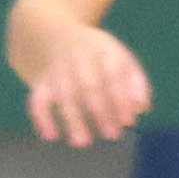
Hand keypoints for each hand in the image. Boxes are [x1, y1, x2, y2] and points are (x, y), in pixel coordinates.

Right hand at [23, 24, 151, 147]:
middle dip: (100, 111)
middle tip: (112, 135)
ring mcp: (58, 69)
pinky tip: (50, 136)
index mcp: (104, 51)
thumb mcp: (122, 60)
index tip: (128, 121)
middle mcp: (78, 59)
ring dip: (72, 119)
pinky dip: (41, 117)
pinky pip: (37, 98)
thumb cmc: (100, 56)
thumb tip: (141, 108)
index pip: (113, 74)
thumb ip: (135, 83)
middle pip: (88, 85)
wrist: (54, 34)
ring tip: (82, 142)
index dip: (121, 98)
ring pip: (63, 95)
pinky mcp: (41, 80)